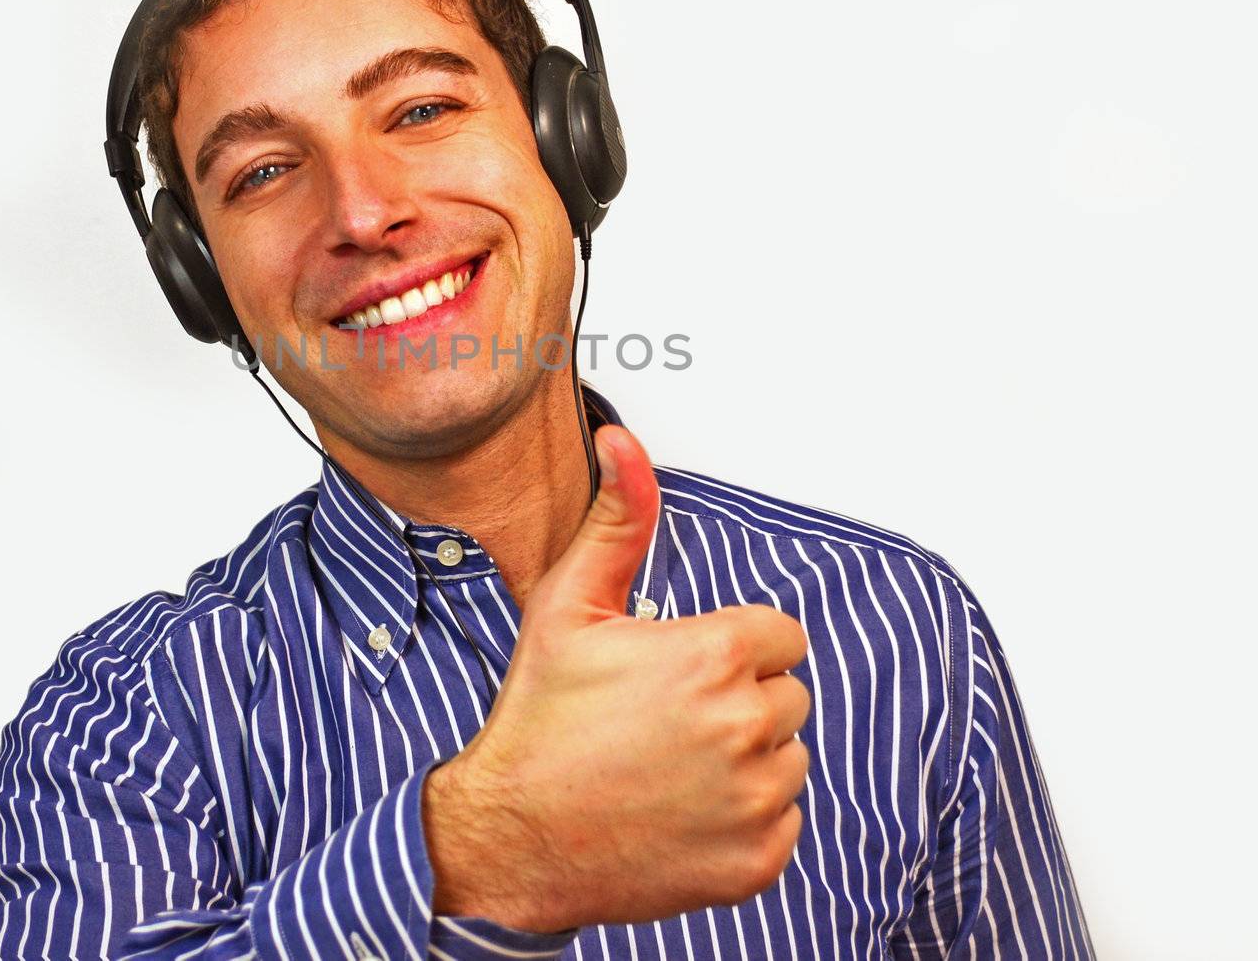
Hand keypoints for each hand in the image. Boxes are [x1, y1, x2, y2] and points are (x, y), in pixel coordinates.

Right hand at [425, 423, 811, 931]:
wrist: (513, 834)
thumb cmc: (539, 718)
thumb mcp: (568, 604)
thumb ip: (618, 519)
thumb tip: (623, 442)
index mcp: (712, 655)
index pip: (779, 635)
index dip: (729, 647)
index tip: (680, 668)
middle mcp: (745, 724)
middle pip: (786, 693)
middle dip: (738, 699)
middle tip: (665, 718)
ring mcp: (755, 798)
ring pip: (788, 755)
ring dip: (746, 758)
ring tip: (671, 765)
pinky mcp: (758, 859)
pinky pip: (784, 820)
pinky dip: (744, 819)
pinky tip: (682, 812)